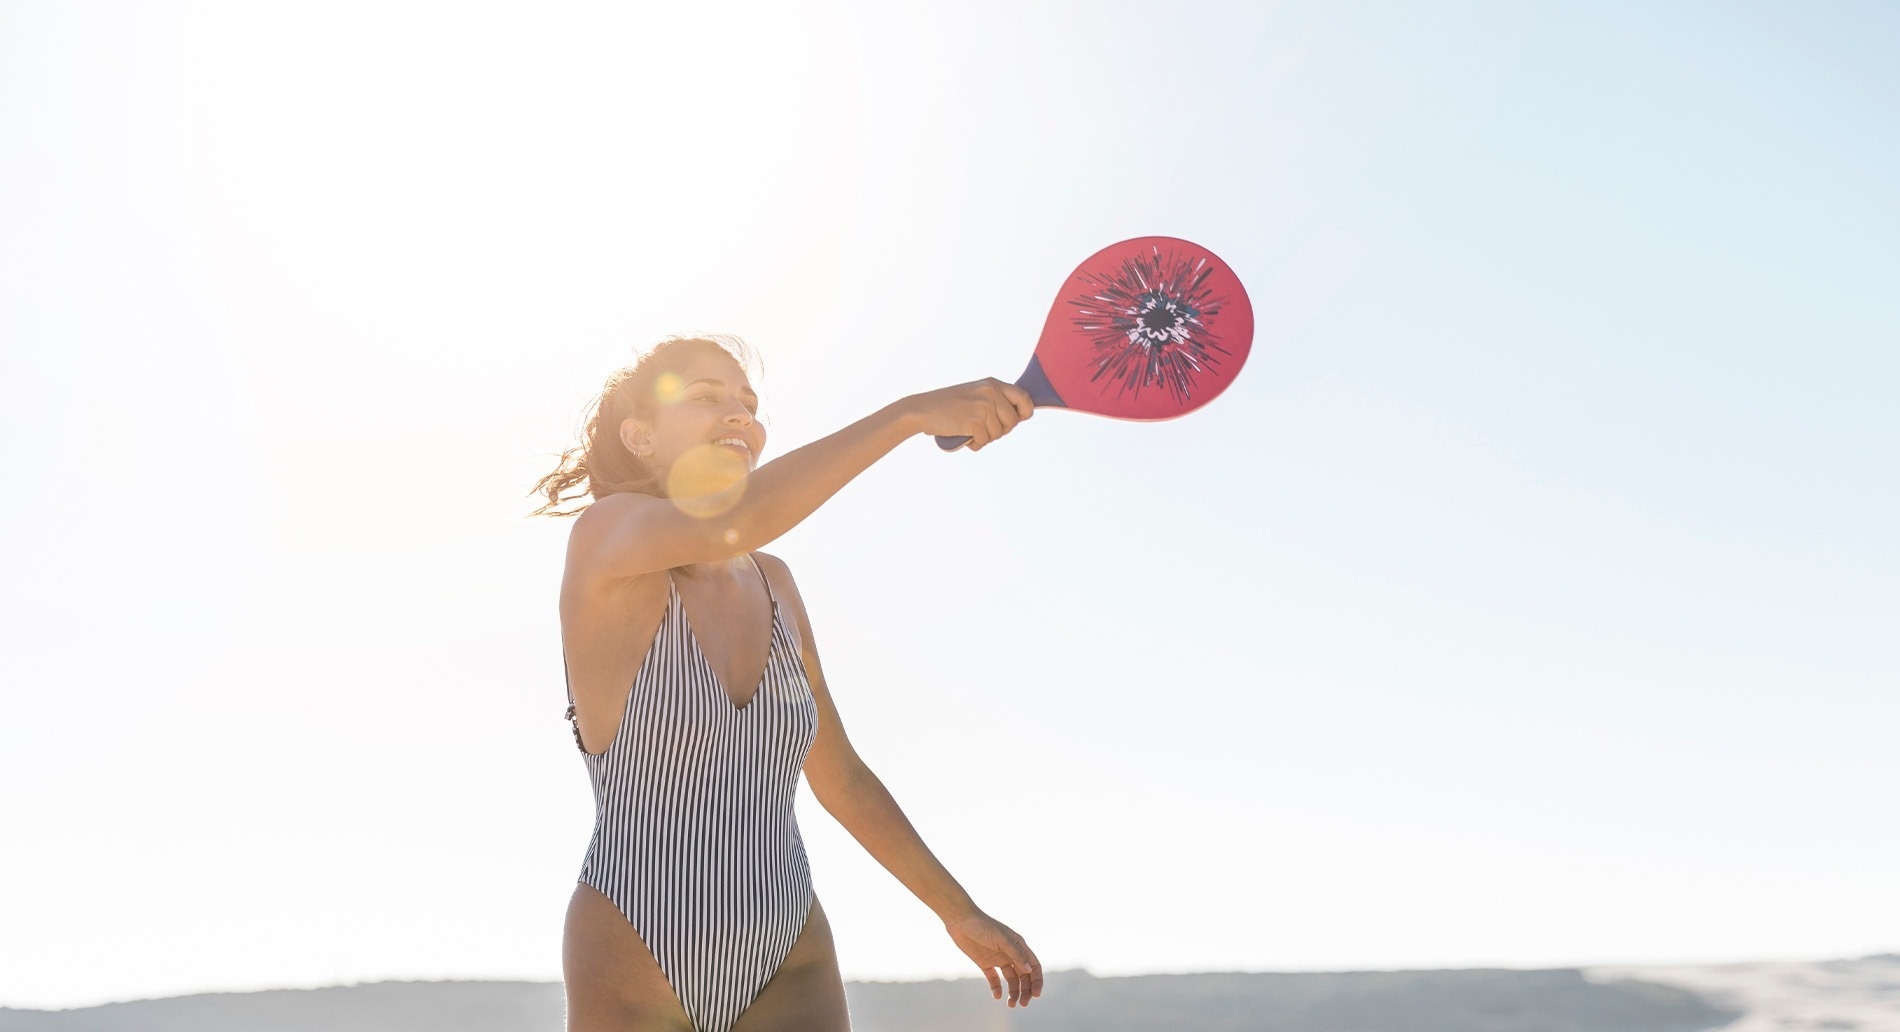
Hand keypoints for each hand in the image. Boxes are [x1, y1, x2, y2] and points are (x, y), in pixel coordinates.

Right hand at [901, 378, 1033, 450]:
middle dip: (999, 430)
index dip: (1024, 412)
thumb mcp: (974, 394)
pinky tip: (964, 435)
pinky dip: (974, 443)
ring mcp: (983, 406)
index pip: (1024, 398)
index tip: (1017, 420)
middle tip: (982, 428)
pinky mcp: (975, 421)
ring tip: (969, 429)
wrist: (922, 410)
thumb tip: (1019, 416)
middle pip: (1012, 421)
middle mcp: (991, 392)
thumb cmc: (947, 406)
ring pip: (998, 434)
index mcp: (992, 384)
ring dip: (985, 437)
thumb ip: (995, 400)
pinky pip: (984, 441)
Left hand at [945, 910, 1042, 1007]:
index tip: (1036, 995)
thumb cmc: (983, 925)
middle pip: (1024, 976)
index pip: (1033, 966)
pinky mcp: (985, 963)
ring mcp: (998, 959)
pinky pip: (994, 979)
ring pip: (1011, 980)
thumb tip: (1029, 970)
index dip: (1036, 980)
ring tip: (1011, 1005)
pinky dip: (997, 988)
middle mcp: (1011, 954)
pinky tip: (997, 996)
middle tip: (1023, 1004)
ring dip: (1013, 992)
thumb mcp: (1001, 939)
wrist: (960, 921)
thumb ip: (1015, 954)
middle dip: (1026, 991)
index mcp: (1019, 946)